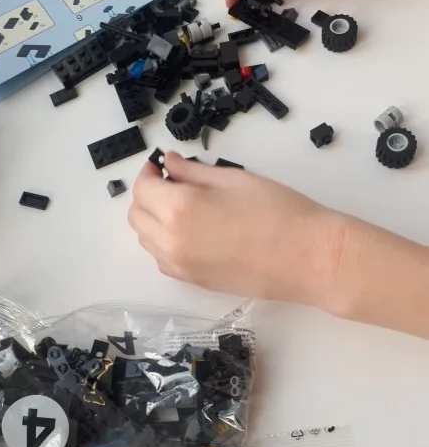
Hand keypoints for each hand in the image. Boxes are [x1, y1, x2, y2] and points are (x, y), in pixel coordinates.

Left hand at [128, 153, 344, 305]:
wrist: (309, 259)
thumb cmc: (280, 212)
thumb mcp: (234, 178)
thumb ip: (193, 172)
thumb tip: (169, 164)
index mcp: (179, 209)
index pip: (142, 188)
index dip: (148, 173)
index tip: (161, 166)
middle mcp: (172, 241)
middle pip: (137, 217)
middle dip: (148, 196)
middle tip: (172, 184)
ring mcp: (181, 267)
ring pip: (147, 241)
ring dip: (154, 221)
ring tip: (185, 208)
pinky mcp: (194, 282)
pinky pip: (164, 260)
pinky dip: (166, 243)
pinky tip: (192, 232)